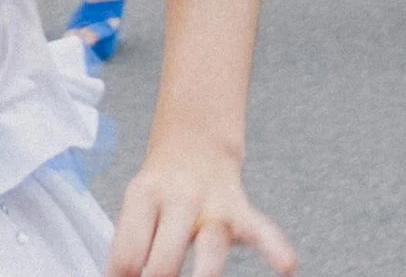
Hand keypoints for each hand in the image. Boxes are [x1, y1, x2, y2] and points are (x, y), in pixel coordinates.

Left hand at [109, 139, 294, 276]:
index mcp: (143, 197)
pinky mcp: (241, 214)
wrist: (194, 142)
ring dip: (204, 275)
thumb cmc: (163, 185)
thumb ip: (131, 243)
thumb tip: (120, 276)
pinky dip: (275, 248)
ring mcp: (213, 206)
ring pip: (210, 246)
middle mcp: (178, 200)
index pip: (127, 250)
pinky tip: (285, 265)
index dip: (122, 275)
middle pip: (165, 254)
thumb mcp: (137, 205)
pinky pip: (263, 232)